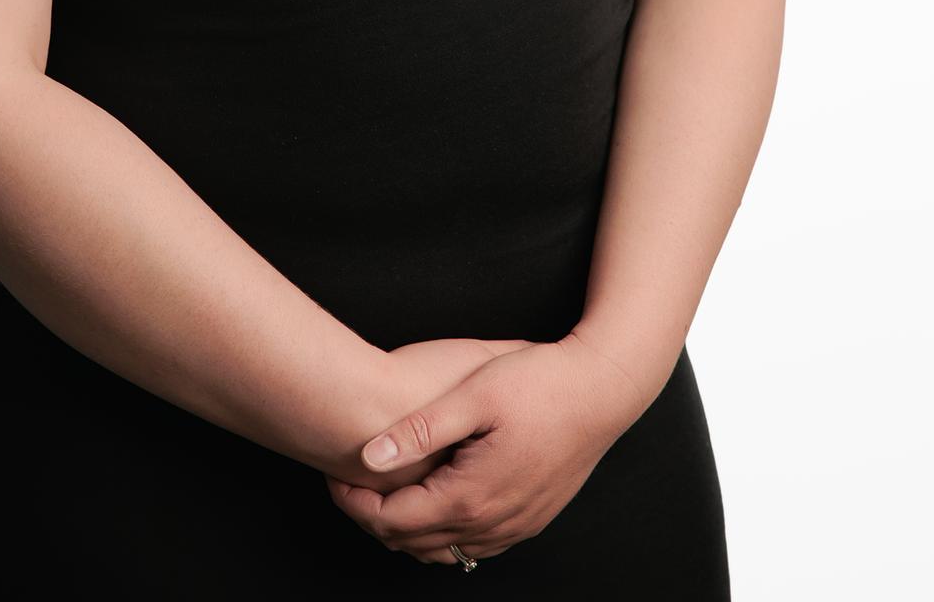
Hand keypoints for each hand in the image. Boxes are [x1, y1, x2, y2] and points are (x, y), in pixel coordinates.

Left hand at [324, 332, 647, 566]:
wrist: (602, 391)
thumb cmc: (538, 382)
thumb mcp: (473, 394)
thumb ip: (420, 429)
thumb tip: (368, 456)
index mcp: (471, 495)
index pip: (393, 520)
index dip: (354, 502)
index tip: (330, 475)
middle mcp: (492, 523)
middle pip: (412, 542)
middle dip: (371, 518)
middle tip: (345, 484)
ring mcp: (515, 526)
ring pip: (443, 551)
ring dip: (405, 529)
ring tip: (378, 492)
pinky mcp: (529, 519)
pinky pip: (473, 544)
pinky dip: (441, 532)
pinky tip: (429, 501)